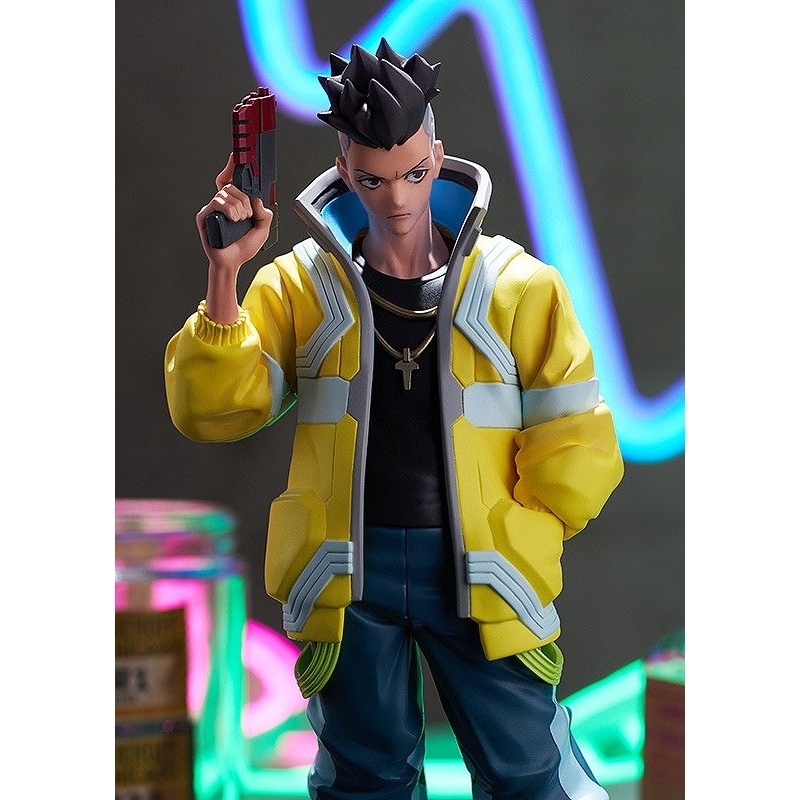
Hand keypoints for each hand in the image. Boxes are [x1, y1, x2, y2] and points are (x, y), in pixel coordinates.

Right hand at [195, 153, 273, 273]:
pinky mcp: (204, 215)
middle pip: (231, 185)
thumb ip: (265, 214)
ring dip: (238, 208)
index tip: (236, 156)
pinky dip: (229, 210)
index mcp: (234, 204)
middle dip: (244, 200)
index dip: (232, 167)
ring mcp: (212, 209)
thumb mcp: (263, 229)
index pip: (231, 180)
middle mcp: (222, 204)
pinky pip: (217, 202)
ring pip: (226, 193)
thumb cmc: (243, 248)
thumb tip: (257, 201)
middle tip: (247, 215)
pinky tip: (232, 220)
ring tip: (240, 221)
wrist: (232, 263)